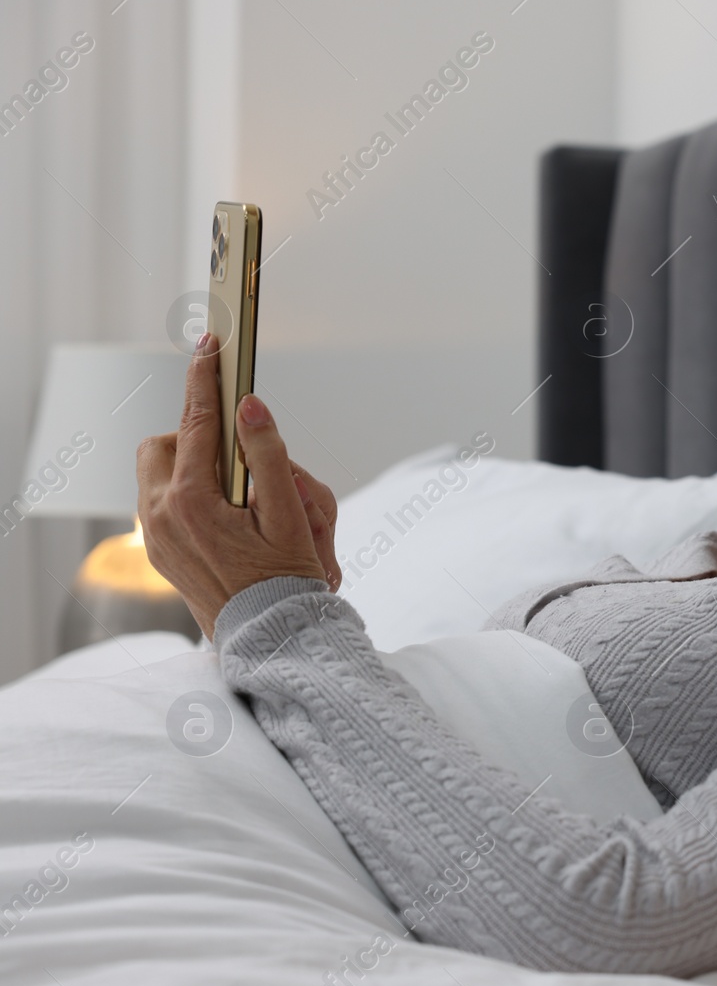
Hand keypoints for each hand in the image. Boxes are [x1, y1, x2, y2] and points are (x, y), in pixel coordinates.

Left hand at [137, 334, 330, 639]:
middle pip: (164, 445)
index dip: (205, 380)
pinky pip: (164, 504)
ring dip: (195, 468)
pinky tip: (231, 519)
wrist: (271, 639)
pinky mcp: (159, 552)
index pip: (196, 423)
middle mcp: (160, 516)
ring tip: (244, 497)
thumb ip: (268, 454)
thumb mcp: (291, 515)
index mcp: (191, 501)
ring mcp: (155, 536)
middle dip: (197, 439)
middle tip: (243, 460)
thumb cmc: (286, 581)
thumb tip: (250, 408)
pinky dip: (193, 495)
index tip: (210, 347)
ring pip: (161, 474)